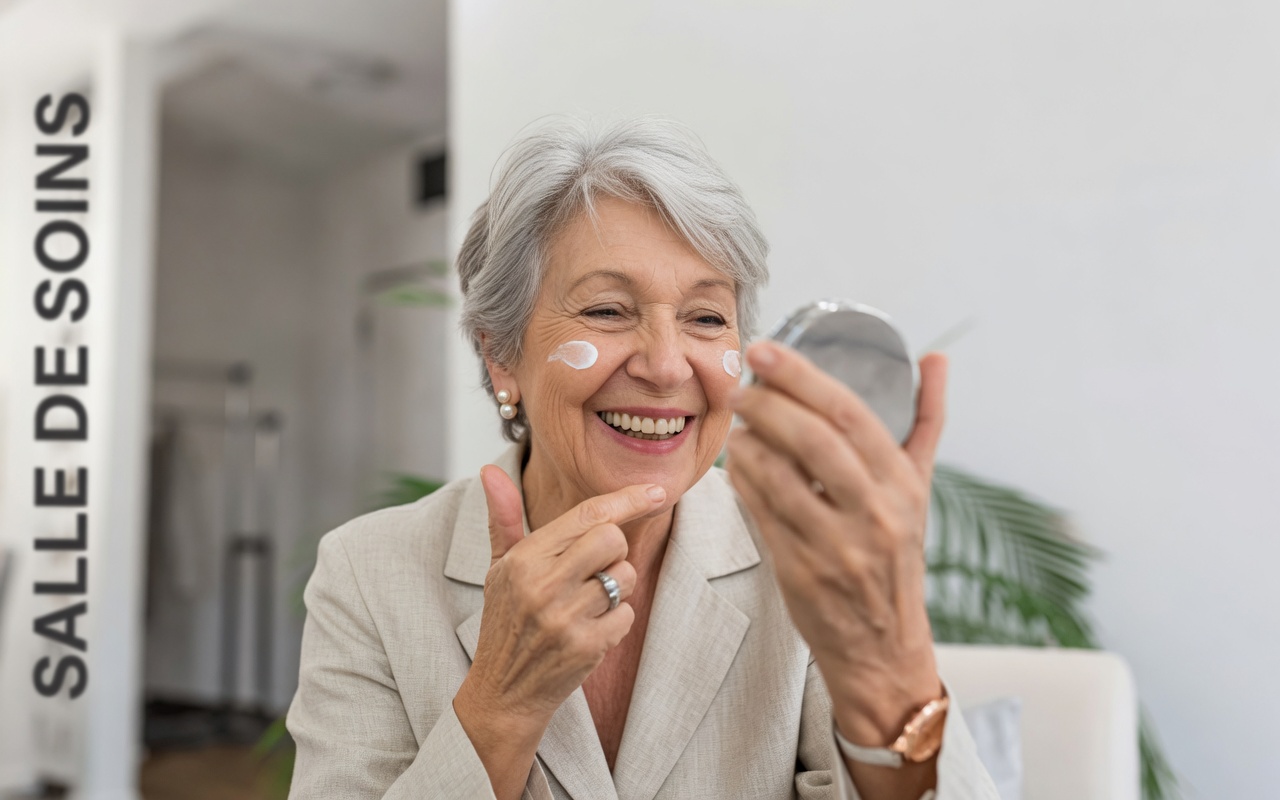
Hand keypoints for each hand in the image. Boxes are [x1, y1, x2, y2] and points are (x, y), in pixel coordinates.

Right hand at [459, 467, 663, 724]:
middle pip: (613, 539)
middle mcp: (543, 585)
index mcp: (524, 559)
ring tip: (586, 603)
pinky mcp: (586, 647)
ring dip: (616, 588)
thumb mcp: (498, 568)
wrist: (504, 692)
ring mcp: (565, 618)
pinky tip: (590, 629)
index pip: (588, 515)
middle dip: (614, 551)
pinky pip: (627, 614)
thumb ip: (503, 517)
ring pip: (624, 577)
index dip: (628, 498)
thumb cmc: (506, 621)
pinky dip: (616, 620)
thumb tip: (490, 470)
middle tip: (593, 569)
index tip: (658, 490)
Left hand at [725, 341, 947, 745]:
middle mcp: (875, 515)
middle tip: (741, 382)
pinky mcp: (802, 574)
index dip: (804, 378)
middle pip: (817, 442)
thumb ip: (924, 420)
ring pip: (782, 479)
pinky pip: (762, 515)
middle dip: (771, 403)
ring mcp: (837, 547)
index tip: (769, 351)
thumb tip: (935, 358)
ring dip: (750, 442)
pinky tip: (736, 462)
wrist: (883, 647)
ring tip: (737, 422)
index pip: (852, 416)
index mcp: (902, 486)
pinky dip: (744, 481)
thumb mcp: (919, 488)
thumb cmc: (896, 555)